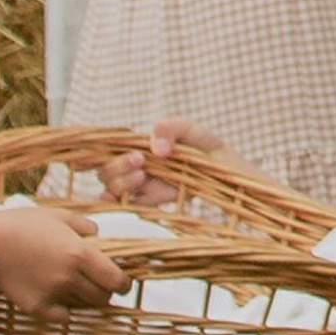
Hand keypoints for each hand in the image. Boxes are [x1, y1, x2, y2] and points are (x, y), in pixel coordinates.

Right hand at [0, 206, 129, 313]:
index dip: (124, 284)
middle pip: (102, 297)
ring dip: (87, 300)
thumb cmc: (23, 225)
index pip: (114, 279)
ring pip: (83, 307)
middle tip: (104, 286)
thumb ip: (84, 226)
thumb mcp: (60, 216)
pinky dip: (65, 311)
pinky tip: (62, 301)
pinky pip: (61, 317)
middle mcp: (69, 277)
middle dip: (107, 293)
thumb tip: (97, 235)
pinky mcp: (35, 308)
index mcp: (80, 254)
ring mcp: (52, 295)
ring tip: (82, 290)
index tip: (125, 284)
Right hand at [96, 119, 226, 208]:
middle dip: (116, 168)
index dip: (108, 152)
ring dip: (120, 185)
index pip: (110, 150)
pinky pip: (128, 207)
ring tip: (142, 177)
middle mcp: (136, 167)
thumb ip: (172, 128)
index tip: (135, 154)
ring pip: (112, 190)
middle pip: (106, 172)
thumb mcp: (192, 131)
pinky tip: (125, 202)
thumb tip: (156, 148)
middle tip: (140, 163)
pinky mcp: (151, 203)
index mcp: (140, 147)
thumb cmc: (207, 148)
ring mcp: (142, 187)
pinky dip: (120, 205)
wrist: (229, 172)